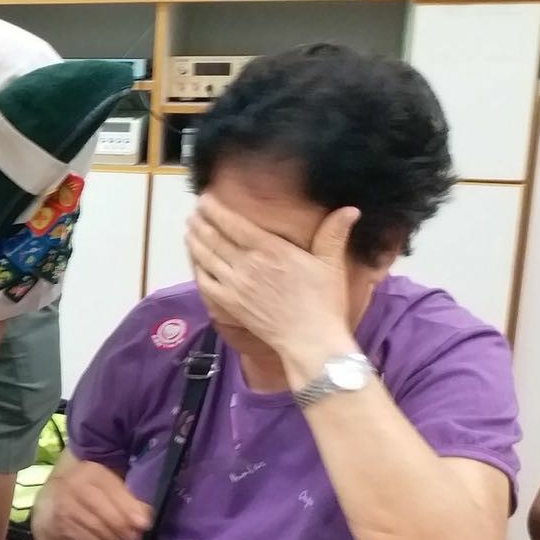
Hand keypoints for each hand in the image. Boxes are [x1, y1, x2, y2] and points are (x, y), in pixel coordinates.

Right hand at [32, 457, 151, 539]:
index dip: (129, 506)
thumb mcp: (106, 490)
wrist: (49, 509)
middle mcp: (74, 485)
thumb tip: (144, 518)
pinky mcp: (61, 526)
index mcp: (91, 471)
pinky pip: (88, 539)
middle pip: (105, 511)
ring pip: (98, 527)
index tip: (144, 524)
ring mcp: (65, 506)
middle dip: (124, 529)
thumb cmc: (87, 498)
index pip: (112, 488)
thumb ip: (126, 499)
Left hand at [186, 196, 359, 380]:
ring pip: (206, 257)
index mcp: (270, 250)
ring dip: (194, 240)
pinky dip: (196, 266)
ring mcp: (234, 285)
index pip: (234, 224)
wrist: (310, 340)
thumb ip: (334, 234)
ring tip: (189, 228)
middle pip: (214, 237)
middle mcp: (247, 264)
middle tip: (194, 211)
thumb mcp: (331, 264)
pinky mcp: (229, 304)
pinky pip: (204, 281)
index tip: (205, 198)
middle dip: (201, 221)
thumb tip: (351, 208)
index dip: (215, 209)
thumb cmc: (323, 301)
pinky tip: (194, 259)